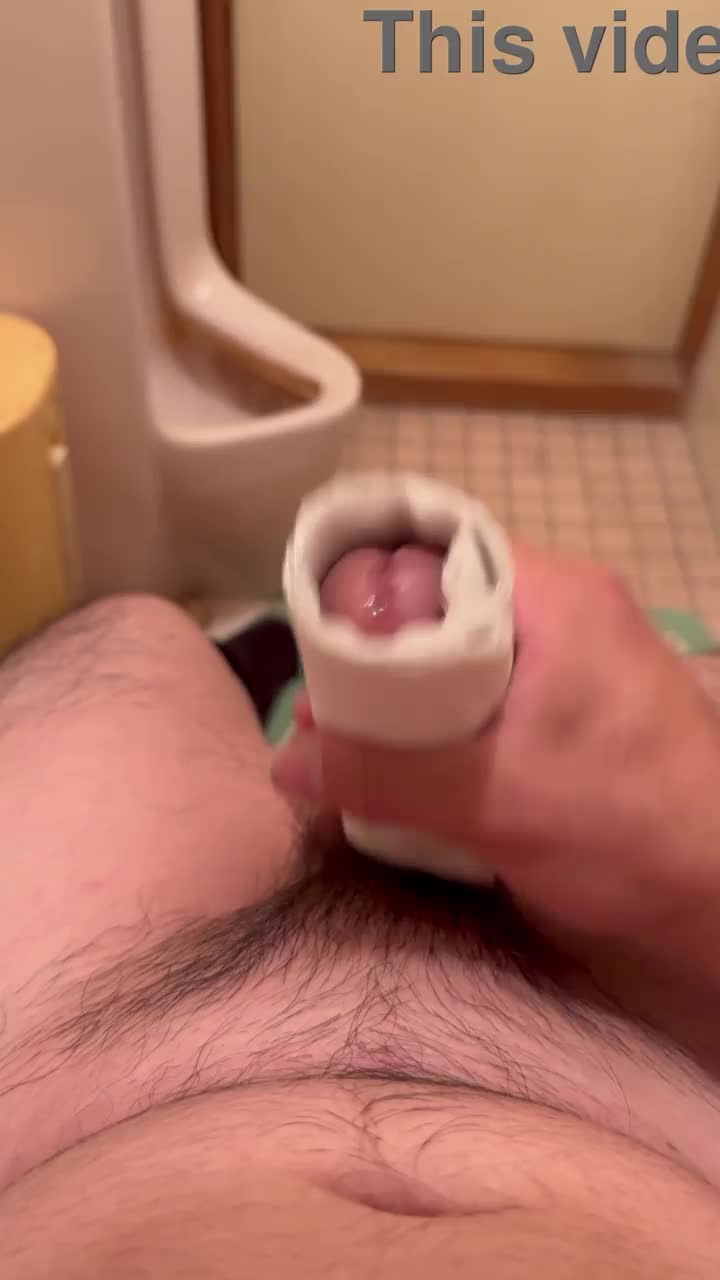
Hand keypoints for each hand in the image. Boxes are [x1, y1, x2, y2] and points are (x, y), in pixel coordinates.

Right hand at [273, 546, 719, 967]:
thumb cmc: (622, 826)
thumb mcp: (489, 800)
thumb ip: (381, 775)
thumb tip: (285, 764)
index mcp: (552, 595)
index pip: (434, 553)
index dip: (366, 593)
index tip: (318, 652)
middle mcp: (567, 607)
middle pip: (445, 603)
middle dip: (380, 657)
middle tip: (328, 715)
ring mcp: (581, 656)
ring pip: (469, 651)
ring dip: (413, 697)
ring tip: (359, 747)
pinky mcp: (584, 704)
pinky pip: (497, 689)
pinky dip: (451, 720)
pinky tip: (417, 765)